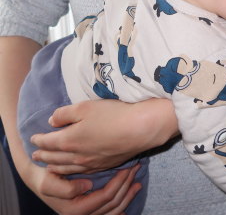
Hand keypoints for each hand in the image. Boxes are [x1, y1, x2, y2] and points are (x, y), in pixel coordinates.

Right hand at [19, 156, 140, 214]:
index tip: (128, 166)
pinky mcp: (90, 211)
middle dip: (127, 184)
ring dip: (128, 194)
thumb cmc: (44, 178)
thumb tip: (88, 186)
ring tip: (137, 181)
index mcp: (75, 210)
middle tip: (136, 167)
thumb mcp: (48, 182)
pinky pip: (110, 213)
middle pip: (114, 203)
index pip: (106, 196)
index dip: (120, 181)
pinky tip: (130, 196)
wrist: (39, 179)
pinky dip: (122, 205)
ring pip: (115, 209)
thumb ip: (65, 188)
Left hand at [31, 98, 176, 174]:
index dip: (38, 140)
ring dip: (54, 167)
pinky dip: (71, 172)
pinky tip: (72, 170)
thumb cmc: (113, 115)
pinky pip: (82, 172)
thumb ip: (64, 114)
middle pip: (54, 158)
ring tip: (48, 167)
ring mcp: (91, 163)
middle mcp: (77, 155)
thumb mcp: (85, 107)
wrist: (140, 128)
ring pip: (67, 168)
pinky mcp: (104, 165)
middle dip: (43, 156)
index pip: (47, 142)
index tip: (32, 138)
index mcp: (69, 140)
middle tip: (35, 155)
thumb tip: (52, 121)